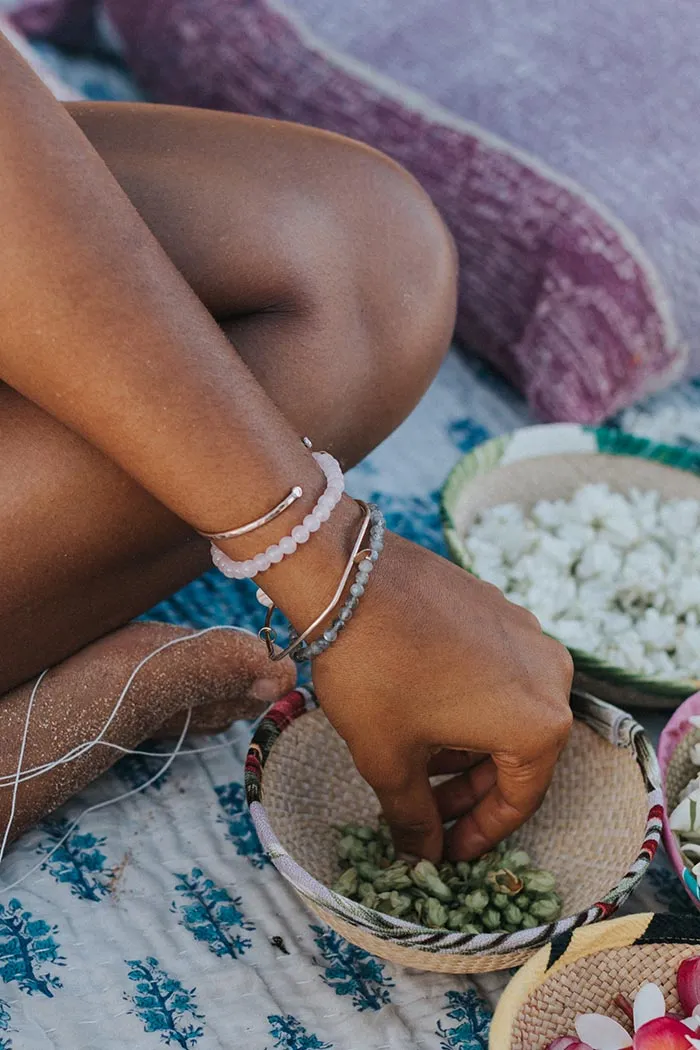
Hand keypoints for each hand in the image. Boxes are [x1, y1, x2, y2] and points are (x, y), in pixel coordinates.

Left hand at [312, 531, 573, 862]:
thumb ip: (413, 817)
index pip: (519, 800)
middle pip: (517, 754)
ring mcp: (527, 634)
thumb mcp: (389, 759)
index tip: (447, 852)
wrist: (349, 577)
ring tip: (418, 764)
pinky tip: (425, 712)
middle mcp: (551, 676)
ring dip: (467, 747)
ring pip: (506, 711)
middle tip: (427, 814)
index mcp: (539, 724)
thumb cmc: (374, 674)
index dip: (479, 835)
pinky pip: (496, 672)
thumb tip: (421, 855)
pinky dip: (468, 702)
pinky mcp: (500, 607)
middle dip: (470, 791)